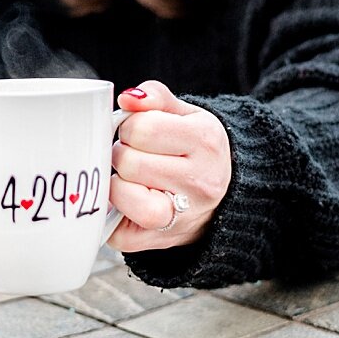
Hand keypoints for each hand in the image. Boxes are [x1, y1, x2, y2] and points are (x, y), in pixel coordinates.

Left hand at [106, 80, 230, 252]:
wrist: (226, 196)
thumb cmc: (196, 150)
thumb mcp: (185, 113)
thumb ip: (155, 96)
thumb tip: (128, 98)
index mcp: (205, 141)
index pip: (143, 128)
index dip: (130, 126)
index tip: (137, 132)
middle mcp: (199, 181)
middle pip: (130, 162)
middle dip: (122, 153)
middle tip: (132, 155)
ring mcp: (183, 216)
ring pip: (125, 196)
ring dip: (116, 183)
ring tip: (129, 177)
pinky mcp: (160, 241)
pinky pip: (118, 231)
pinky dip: (112, 214)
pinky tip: (126, 200)